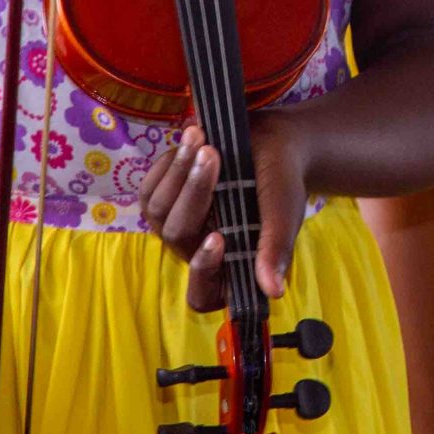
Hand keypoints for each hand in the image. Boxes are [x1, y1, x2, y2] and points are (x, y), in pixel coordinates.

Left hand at [135, 116, 308, 313]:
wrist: (273, 145)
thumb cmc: (282, 184)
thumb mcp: (285, 212)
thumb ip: (276, 248)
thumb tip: (274, 291)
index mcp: (228, 268)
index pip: (202, 294)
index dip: (203, 271)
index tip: (220, 236)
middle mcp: (196, 252)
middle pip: (178, 237)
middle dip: (194, 194)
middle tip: (213, 155)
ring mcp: (175, 226)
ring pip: (158, 210)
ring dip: (180, 172)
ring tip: (201, 138)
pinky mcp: (160, 200)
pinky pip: (149, 188)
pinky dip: (169, 163)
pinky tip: (191, 141)